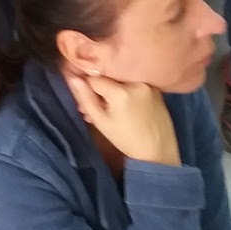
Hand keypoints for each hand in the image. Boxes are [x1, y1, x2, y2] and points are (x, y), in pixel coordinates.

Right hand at [62, 71, 180, 167]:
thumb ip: (86, 99)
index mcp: (121, 91)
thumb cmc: (126, 140)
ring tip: (110, 110)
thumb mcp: (101, 122)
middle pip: (109, 78)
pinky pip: (134, 84)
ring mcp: (148, 84)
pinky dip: (126, 92)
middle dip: (99, 90)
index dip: (86, 89)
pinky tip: (125, 107)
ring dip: (112, 91)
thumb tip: (72, 78)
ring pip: (121, 81)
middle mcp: (136, 82)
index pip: (94, 78)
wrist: (158, 151)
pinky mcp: (156, 88)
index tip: (85, 103)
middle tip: (94, 110)